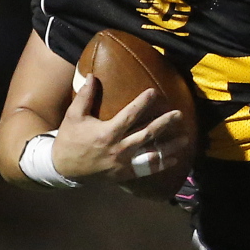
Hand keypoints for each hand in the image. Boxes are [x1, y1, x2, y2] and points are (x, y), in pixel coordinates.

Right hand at [51, 76, 187, 182]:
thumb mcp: (74, 116)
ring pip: (152, 154)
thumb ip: (85, 96)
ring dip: (170, 147)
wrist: (63, 169)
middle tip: (179, 114)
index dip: (142, 102)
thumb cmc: (70, 139)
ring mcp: (123, 163)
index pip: (130, 115)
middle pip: (147, 134)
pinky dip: (161, 165)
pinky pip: (146, 170)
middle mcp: (119, 148)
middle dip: (164, 123)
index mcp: (107, 133)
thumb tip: (92, 75)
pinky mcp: (125, 174)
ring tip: (186, 139)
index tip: (154, 92)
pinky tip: (175, 159)